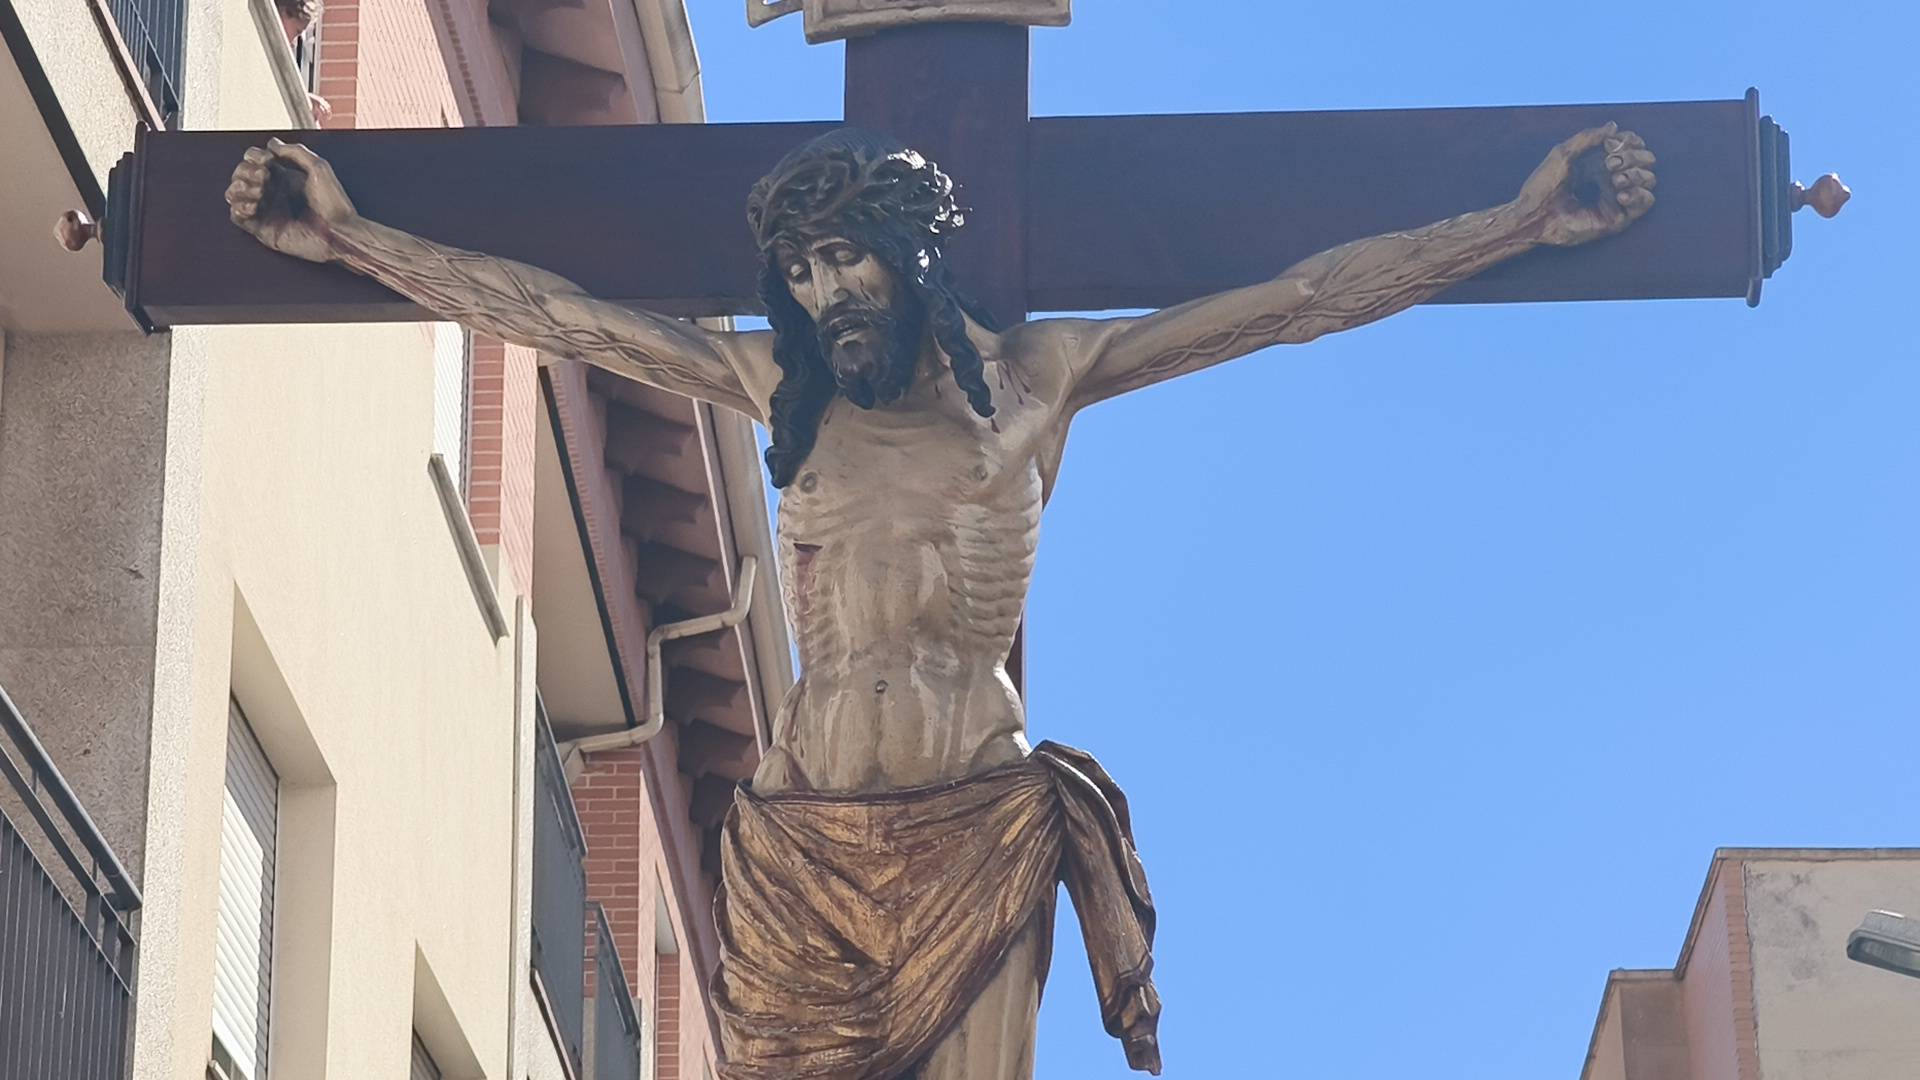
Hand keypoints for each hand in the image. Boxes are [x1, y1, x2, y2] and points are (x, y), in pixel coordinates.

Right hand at [225, 137, 357, 262]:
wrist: (339, 233)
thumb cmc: (334, 204)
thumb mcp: (318, 168)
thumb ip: (295, 152)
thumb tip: (272, 144)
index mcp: (284, 178)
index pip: (254, 161)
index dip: (254, 156)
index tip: (267, 160)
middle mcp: (273, 193)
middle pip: (240, 175)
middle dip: (246, 171)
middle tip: (264, 176)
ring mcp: (266, 211)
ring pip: (234, 194)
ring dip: (240, 188)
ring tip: (258, 192)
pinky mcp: (263, 229)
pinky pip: (237, 217)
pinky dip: (239, 207)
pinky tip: (254, 205)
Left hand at [1514, 122, 1656, 247]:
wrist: (1532, 216)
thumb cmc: (1542, 186)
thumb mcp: (1563, 153)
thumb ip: (1588, 137)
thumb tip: (1614, 126)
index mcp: (1599, 164)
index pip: (1631, 146)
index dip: (1629, 140)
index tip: (1609, 144)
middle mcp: (1611, 180)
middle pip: (1645, 160)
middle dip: (1633, 156)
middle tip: (1611, 163)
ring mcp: (1616, 199)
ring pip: (1649, 179)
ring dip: (1637, 173)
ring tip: (1615, 179)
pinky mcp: (1618, 218)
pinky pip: (1646, 202)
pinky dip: (1639, 193)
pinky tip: (1621, 193)